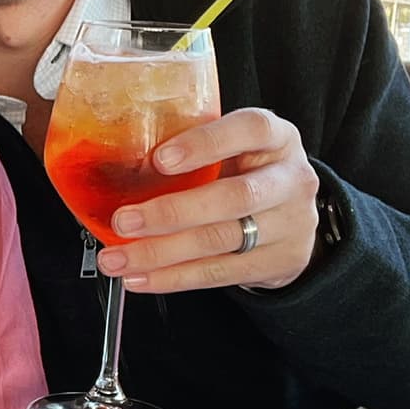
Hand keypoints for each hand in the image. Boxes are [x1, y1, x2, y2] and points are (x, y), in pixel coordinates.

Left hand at [94, 107, 319, 292]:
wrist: (292, 219)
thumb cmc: (247, 172)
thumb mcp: (234, 148)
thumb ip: (194, 148)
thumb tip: (119, 161)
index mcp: (277, 137)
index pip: (250, 130)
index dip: (205, 143)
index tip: (160, 160)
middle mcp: (290, 179)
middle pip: (234, 198)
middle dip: (172, 213)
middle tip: (124, 221)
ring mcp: (290, 224)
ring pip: (221, 241)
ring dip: (162, 253)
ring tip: (118, 258)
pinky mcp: (278, 262)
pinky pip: (219, 273)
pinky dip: (174, 278)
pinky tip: (140, 277)